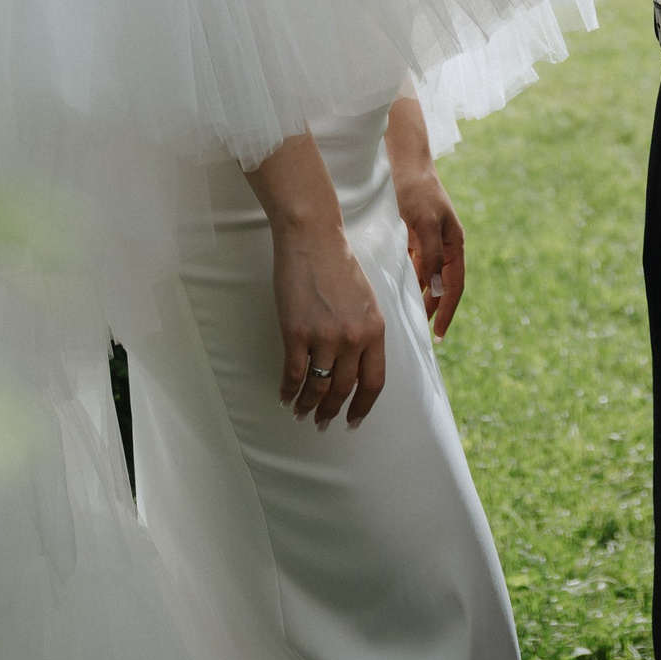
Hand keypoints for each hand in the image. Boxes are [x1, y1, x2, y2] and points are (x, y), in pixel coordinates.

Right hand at [269, 218, 385, 429]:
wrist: (313, 237)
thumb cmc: (338, 264)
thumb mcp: (367, 300)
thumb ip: (366, 332)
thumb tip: (357, 364)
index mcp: (375, 329)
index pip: (374, 382)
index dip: (363, 407)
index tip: (353, 421)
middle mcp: (353, 338)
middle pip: (343, 389)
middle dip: (332, 411)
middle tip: (322, 422)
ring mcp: (324, 336)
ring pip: (317, 386)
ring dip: (308, 405)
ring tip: (301, 414)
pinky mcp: (296, 332)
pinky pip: (293, 373)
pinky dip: (288, 390)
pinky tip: (284, 397)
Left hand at [386, 93, 464, 336]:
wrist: (403, 162)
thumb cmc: (417, 191)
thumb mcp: (425, 224)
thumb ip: (430, 256)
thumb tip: (434, 289)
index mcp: (454, 244)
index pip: (454, 286)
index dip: (448, 311)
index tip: (440, 334)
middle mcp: (444, 246)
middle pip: (441, 285)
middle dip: (433, 308)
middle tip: (419, 331)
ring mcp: (429, 242)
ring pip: (426, 277)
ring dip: (419, 295)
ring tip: (406, 316)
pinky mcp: (413, 237)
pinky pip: (413, 264)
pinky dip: (407, 279)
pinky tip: (395, 290)